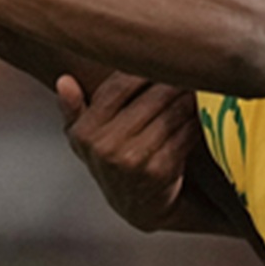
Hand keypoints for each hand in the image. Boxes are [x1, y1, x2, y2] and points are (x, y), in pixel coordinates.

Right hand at [56, 71, 203, 232]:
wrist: (137, 206)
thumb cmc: (112, 159)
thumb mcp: (85, 139)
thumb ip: (73, 108)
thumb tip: (64, 80)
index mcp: (85, 132)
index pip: (119, 85)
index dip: (144, 69)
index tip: (161, 59)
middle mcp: (105, 146)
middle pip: (152, 96)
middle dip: (174, 81)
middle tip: (190, 69)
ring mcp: (133, 160)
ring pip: (172, 112)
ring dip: (189, 98)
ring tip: (198, 88)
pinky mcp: (160, 171)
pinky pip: (185, 133)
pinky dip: (196, 120)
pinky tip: (200, 114)